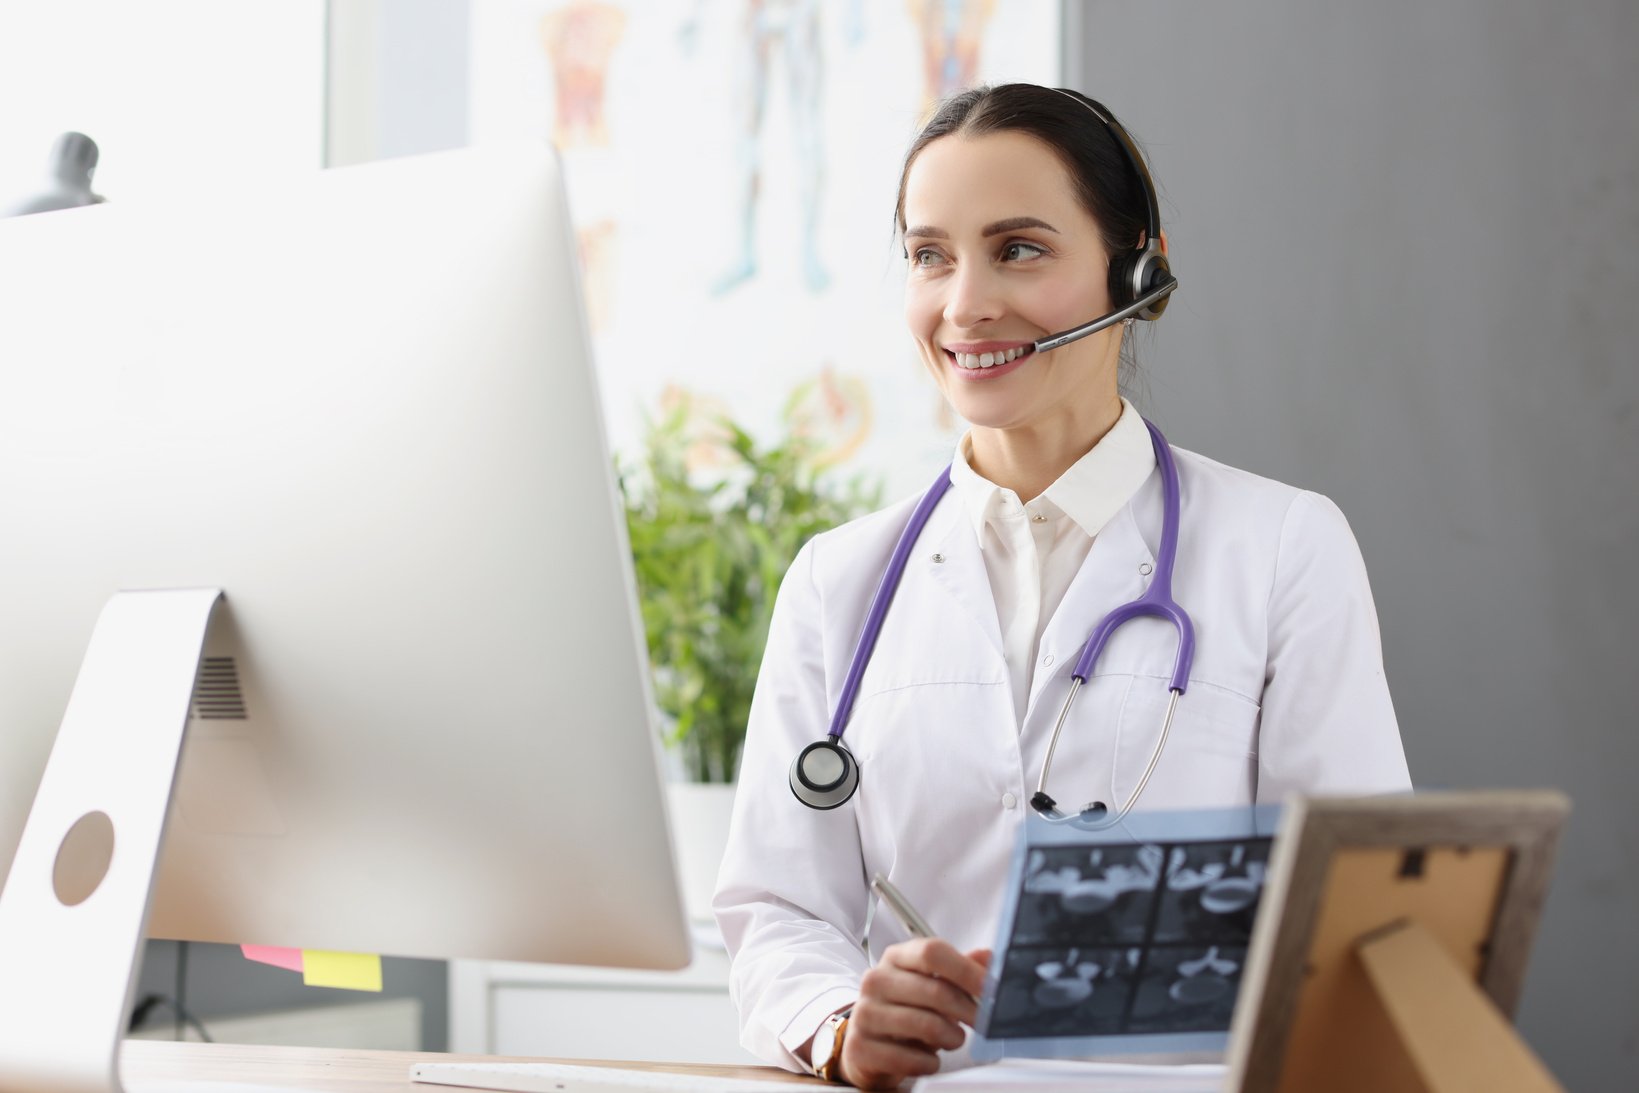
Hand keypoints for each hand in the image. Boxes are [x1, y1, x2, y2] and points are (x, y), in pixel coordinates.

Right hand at [839, 940, 990, 1090]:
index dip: (966, 970)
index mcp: (896, 957)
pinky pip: (908, 1058)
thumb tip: (987, 957)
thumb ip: (961, 971)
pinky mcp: (860, 1046)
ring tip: (954, 1039)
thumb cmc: (907, 1011)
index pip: (932, 952)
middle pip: (935, 990)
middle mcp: (876, 980)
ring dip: (952, 1037)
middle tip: (982, 1023)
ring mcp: (864, 1013)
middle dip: (968, 1010)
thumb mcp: (932, 986)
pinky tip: (930, 1059)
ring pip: (925, 1025)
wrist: (868, 1045)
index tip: (990, 988)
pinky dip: (929, 1063)